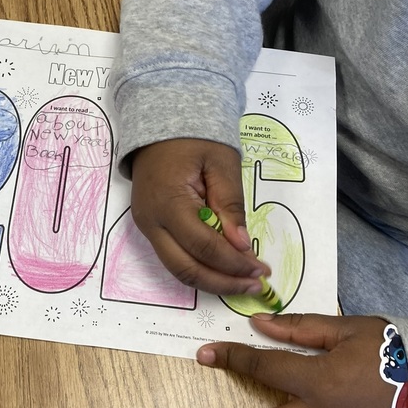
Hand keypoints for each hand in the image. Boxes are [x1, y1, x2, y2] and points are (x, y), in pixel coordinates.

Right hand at [130, 139, 269, 296]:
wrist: (159, 123)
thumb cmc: (194, 138)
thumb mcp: (222, 164)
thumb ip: (230, 205)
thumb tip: (240, 245)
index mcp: (168, 203)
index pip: (203, 246)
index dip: (233, 263)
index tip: (260, 269)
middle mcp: (151, 222)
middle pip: (186, 269)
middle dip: (222, 283)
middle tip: (254, 285)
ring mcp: (146, 227)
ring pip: (177, 269)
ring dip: (211, 280)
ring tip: (242, 282)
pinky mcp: (150, 227)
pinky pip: (174, 256)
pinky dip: (200, 266)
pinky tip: (223, 268)